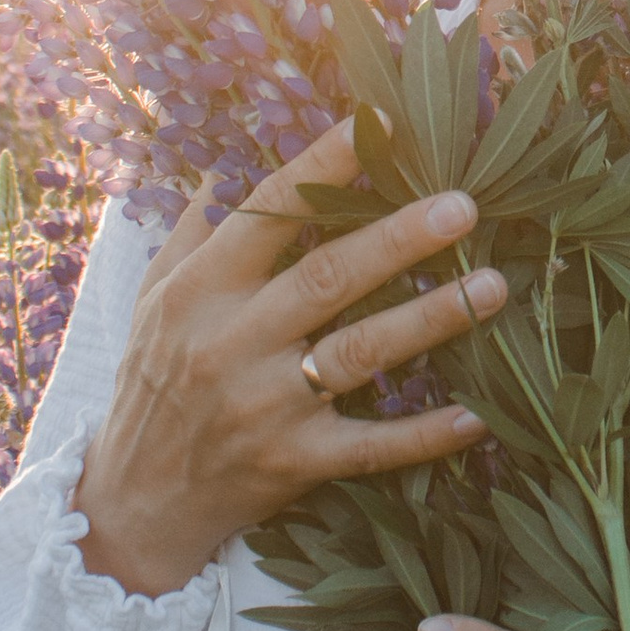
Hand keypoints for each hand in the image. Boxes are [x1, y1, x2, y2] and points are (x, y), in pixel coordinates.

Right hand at [72, 123, 505, 597]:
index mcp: (201, 291)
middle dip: (399, 239)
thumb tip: (221, 164)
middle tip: (462, 205)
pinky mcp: (296, 462)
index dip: (322, 167)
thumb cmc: (152, 383)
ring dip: (433, 318)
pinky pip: (373, 446)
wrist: (135, 502)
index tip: (379, 128)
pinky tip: (480, 413)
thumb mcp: (154, 298)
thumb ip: (192, 231)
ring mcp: (268, 406)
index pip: (267, 214)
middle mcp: (234, 342)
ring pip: (361, 352)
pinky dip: (427, 433)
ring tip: (494, 285)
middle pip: (328, 278)